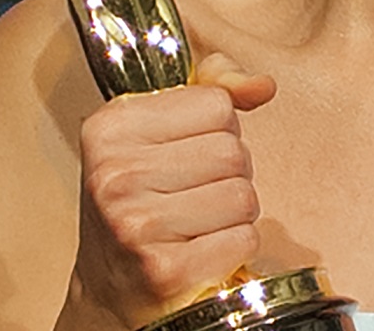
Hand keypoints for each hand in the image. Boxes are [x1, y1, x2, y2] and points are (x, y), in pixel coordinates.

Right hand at [68, 54, 276, 328]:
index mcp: (111, 127)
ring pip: (243, 195)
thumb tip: (262, 86)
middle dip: (229, 172)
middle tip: (194, 191)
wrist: (111, 287)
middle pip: (232, 150)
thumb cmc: (142, 199)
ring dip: (234, 213)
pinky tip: (202, 250)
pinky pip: (243, 239)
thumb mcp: (159, 128)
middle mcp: (115, 174)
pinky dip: (235, 246)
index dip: (215, 128)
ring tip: (198, 221)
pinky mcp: (164, 270)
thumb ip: (212, 89)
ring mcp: (135, 224)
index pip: (216, 103)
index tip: (184, 149)